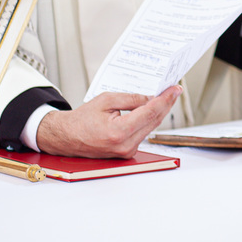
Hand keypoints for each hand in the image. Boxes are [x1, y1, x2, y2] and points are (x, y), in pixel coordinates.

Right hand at [36, 85, 181, 157]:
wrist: (67, 137)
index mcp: (119, 132)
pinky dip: (149, 120)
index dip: (165, 99)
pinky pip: (143, 133)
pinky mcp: (127, 152)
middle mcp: (125, 145)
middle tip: (174, 90)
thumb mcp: (106, 100)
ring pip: (150, 127)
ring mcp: (127, 151)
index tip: (175, 89)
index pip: (150, 112)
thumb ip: (131, 99)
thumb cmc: (81, 119)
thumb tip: (151, 98)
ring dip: (159, 112)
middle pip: (154, 120)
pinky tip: (153, 109)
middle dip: (166, 104)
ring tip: (166, 96)